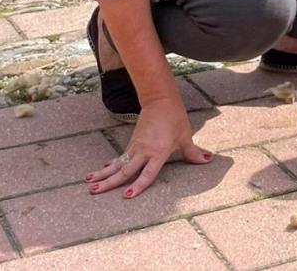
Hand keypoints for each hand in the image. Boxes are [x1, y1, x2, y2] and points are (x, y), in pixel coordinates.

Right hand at [84, 97, 210, 198]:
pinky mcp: (132, 143)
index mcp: (159, 152)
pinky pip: (119, 157)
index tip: (127, 196)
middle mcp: (144, 151)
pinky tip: (99, 171)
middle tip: (94, 192)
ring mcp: (136, 147)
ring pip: (118, 164)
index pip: (148, 173)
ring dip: (103, 173)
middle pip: (125, 170)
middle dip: (109, 182)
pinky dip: (110, 165)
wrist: (160, 101)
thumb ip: (193, 152)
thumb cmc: (175, 119)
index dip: (139, 185)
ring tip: (89, 183)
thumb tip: (207, 160)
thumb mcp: (185, 136)